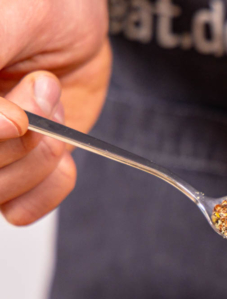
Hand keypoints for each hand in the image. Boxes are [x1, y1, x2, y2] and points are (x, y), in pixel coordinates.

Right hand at [0, 0, 110, 224]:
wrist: (77, 23)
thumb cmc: (40, 7)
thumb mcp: (8, 20)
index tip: (18, 119)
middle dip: (23, 139)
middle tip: (42, 85)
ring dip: (41, 156)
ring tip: (50, 101)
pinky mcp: (13, 172)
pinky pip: (19, 211)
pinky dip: (49, 186)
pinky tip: (60, 151)